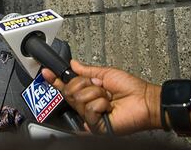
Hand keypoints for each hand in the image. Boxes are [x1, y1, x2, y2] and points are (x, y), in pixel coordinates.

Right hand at [42, 60, 159, 134]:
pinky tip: (109, 108)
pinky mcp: (96, 126)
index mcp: (88, 93)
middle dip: (85, 84)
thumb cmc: (131, 89)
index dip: (56, 80)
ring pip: (80, 99)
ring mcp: (91, 116)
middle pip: (70, 91)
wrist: (145, 100)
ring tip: (108, 98)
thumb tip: (74, 64)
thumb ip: (87, 70)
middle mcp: (87, 105)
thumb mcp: (105, 73)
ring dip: (97, 94)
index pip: (67, 87)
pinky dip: (101, 104)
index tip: (46, 72)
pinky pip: (89, 110)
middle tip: (100, 86)